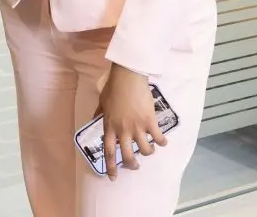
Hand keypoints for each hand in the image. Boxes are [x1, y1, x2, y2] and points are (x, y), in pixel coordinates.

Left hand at [95, 64, 165, 180]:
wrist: (127, 78)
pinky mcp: (150, 121)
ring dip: (148, 153)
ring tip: (149, 149)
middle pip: (127, 155)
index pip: (109, 151)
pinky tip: (163, 141)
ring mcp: (137, 126)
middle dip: (132, 165)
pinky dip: (162, 142)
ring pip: (144, 150)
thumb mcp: (102, 102)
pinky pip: (158, 138)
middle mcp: (122, 130)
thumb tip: (94, 118)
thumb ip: (99, 113)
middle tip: (135, 165)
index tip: (113, 178)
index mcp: (109, 126)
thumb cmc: (113, 88)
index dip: (111, 167)